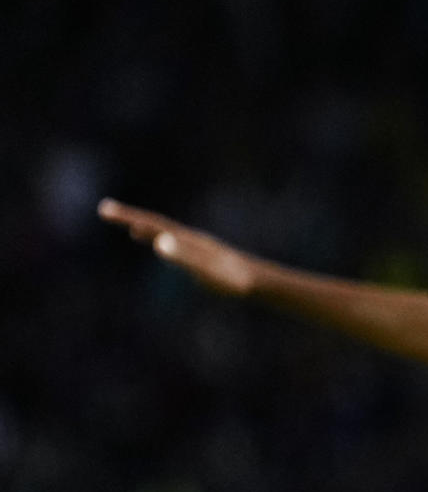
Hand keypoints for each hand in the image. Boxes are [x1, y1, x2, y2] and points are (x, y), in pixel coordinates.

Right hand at [98, 199, 258, 296]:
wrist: (259, 283)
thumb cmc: (232, 278)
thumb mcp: (205, 268)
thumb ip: (183, 256)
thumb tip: (160, 242)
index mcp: (186, 239)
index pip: (152, 223)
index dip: (128, 216)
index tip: (104, 209)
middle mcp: (190, 239)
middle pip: (156, 224)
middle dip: (131, 218)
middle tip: (104, 210)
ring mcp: (197, 249)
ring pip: (167, 234)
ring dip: (147, 230)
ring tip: (132, 229)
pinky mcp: (203, 260)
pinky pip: (177, 248)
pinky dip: (164, 244)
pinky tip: (162, 247)